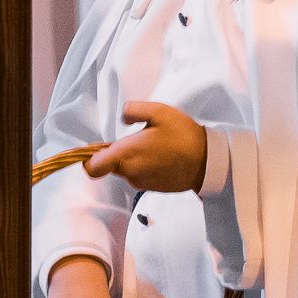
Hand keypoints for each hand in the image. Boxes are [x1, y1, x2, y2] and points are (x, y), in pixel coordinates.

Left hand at [85, 101, 208, 193]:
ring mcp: (141, 182)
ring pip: (125, 170)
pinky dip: (145, 167)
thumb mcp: (159, 111)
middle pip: (109, 165)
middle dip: (118, 153)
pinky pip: (139, 176)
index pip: (92, 167)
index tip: (100, 147)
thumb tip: (123, 117)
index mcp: (126, 154)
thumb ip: (134, 110)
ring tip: (155, 146)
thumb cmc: (183, 136)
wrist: (207, 162)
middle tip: (139, 138)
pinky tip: (162, 156)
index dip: (89, 158)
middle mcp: (130, 172)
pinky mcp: (151, 188)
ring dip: (133, 159)